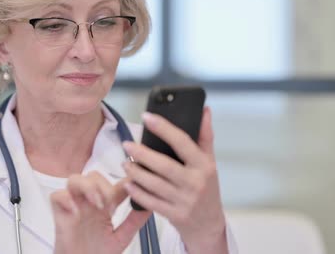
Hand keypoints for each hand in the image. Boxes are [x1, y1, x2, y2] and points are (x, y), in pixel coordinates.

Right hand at [50, 171, 150, 253]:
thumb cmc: (97, 253)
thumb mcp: (121, 237)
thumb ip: (133, 222)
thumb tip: (148, 207)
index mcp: (104, 206)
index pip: (114, 184)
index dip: (124, 181)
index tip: (133, 184)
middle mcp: (88, 202)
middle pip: (93, 176)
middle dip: (104, 185)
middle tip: (110, 203)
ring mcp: (74, 206)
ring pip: (74, 179)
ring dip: (87, 187)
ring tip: (97, 204)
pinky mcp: (60, 214)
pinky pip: (57, 196)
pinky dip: (66, 199)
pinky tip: (76, 212)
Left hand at [122, 107, 227, 253]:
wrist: (209, 224)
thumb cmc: (206, 187)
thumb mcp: (209, 162)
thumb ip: (205, 136)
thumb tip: (205, 110)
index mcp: (204, 165)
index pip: (182, 142)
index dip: (164, 128)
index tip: (146, 117)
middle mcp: (195, 182)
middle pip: (164, 165)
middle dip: (142, 154)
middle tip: (126, 144)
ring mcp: (184, 201)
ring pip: (155, 184)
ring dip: (136, 173)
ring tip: (125, 163)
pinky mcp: (174, 215)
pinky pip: (151, 202)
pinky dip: (137, 193)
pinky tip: (128, 183)